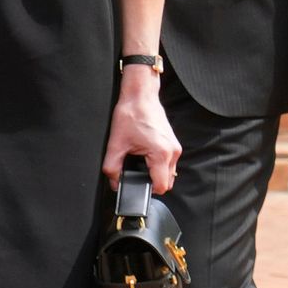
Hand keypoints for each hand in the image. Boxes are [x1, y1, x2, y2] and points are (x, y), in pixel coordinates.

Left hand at [101, 63, 179, 193]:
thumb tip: (114, 182)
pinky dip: (158, 165)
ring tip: (139, 164)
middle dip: (150, 183)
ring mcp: (175, 148)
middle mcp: (172, 152)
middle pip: (167, 182)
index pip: (161, 186)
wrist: (140, 97)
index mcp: (161, 154)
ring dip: (154, 174)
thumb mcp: (115, 145)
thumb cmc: (131, 115)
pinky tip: (144, 158)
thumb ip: (112, 167)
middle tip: (134, 174)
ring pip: (168, 173)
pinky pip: (168, 163)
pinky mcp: (173, 144)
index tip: (135, 186)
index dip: (146, 190)